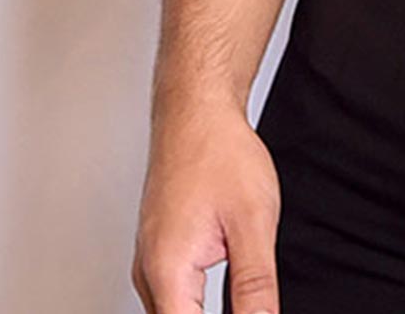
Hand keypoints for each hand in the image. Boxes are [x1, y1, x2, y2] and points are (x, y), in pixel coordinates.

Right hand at [131, 97, 281, 313]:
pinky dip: (196, 305)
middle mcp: (150, 273)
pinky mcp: (158, 253)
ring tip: (244, 300)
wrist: (196, 111)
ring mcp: (150, 263)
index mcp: (168, 272)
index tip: (250, 312)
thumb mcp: (254, 221)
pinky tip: (224, 301)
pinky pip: (172, 297)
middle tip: (251, 305)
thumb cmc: (219, 151)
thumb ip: (255, 284)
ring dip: (201, 313)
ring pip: (172, 313)